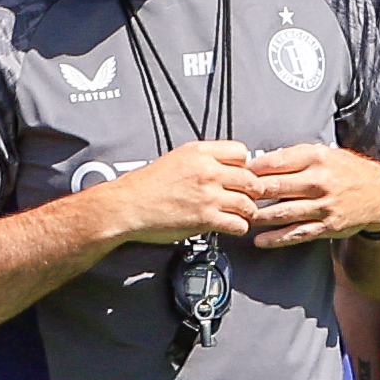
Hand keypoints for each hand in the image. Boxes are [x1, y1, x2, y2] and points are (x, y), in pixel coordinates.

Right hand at [105, 139, 260, 244]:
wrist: (128, 206)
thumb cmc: (147, 185)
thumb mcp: (177, 159)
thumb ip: (202, 160)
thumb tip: (223, 166)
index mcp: (199, 152)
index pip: (241, 153)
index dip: (243, 166)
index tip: (238, 176)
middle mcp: (207, 171)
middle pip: (250, 179)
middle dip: (251, 191)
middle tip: (246, 198)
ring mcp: (207, 195)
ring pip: (248, 204)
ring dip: (247, 212)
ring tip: (240, 215)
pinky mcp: (205, 218)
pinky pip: (238, 224)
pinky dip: (239, 227)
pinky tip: (231, 226)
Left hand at [245, 145, 379, 246]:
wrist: (379, 194)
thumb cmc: (346, 170)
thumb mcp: (323, 153)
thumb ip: (293, 157)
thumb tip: (260, 163)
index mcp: (315, 158)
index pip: (274, 162)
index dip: (251, 170)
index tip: (236, 175)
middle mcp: (319, 181)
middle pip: (275, 187)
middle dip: (250, 194)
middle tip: (233, 198)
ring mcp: (323, 205)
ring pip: (282, 212)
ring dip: (258, 218)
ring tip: (241, 219)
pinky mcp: (326, 226)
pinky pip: (297, 233)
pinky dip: (276, 239)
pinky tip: (260, 241)